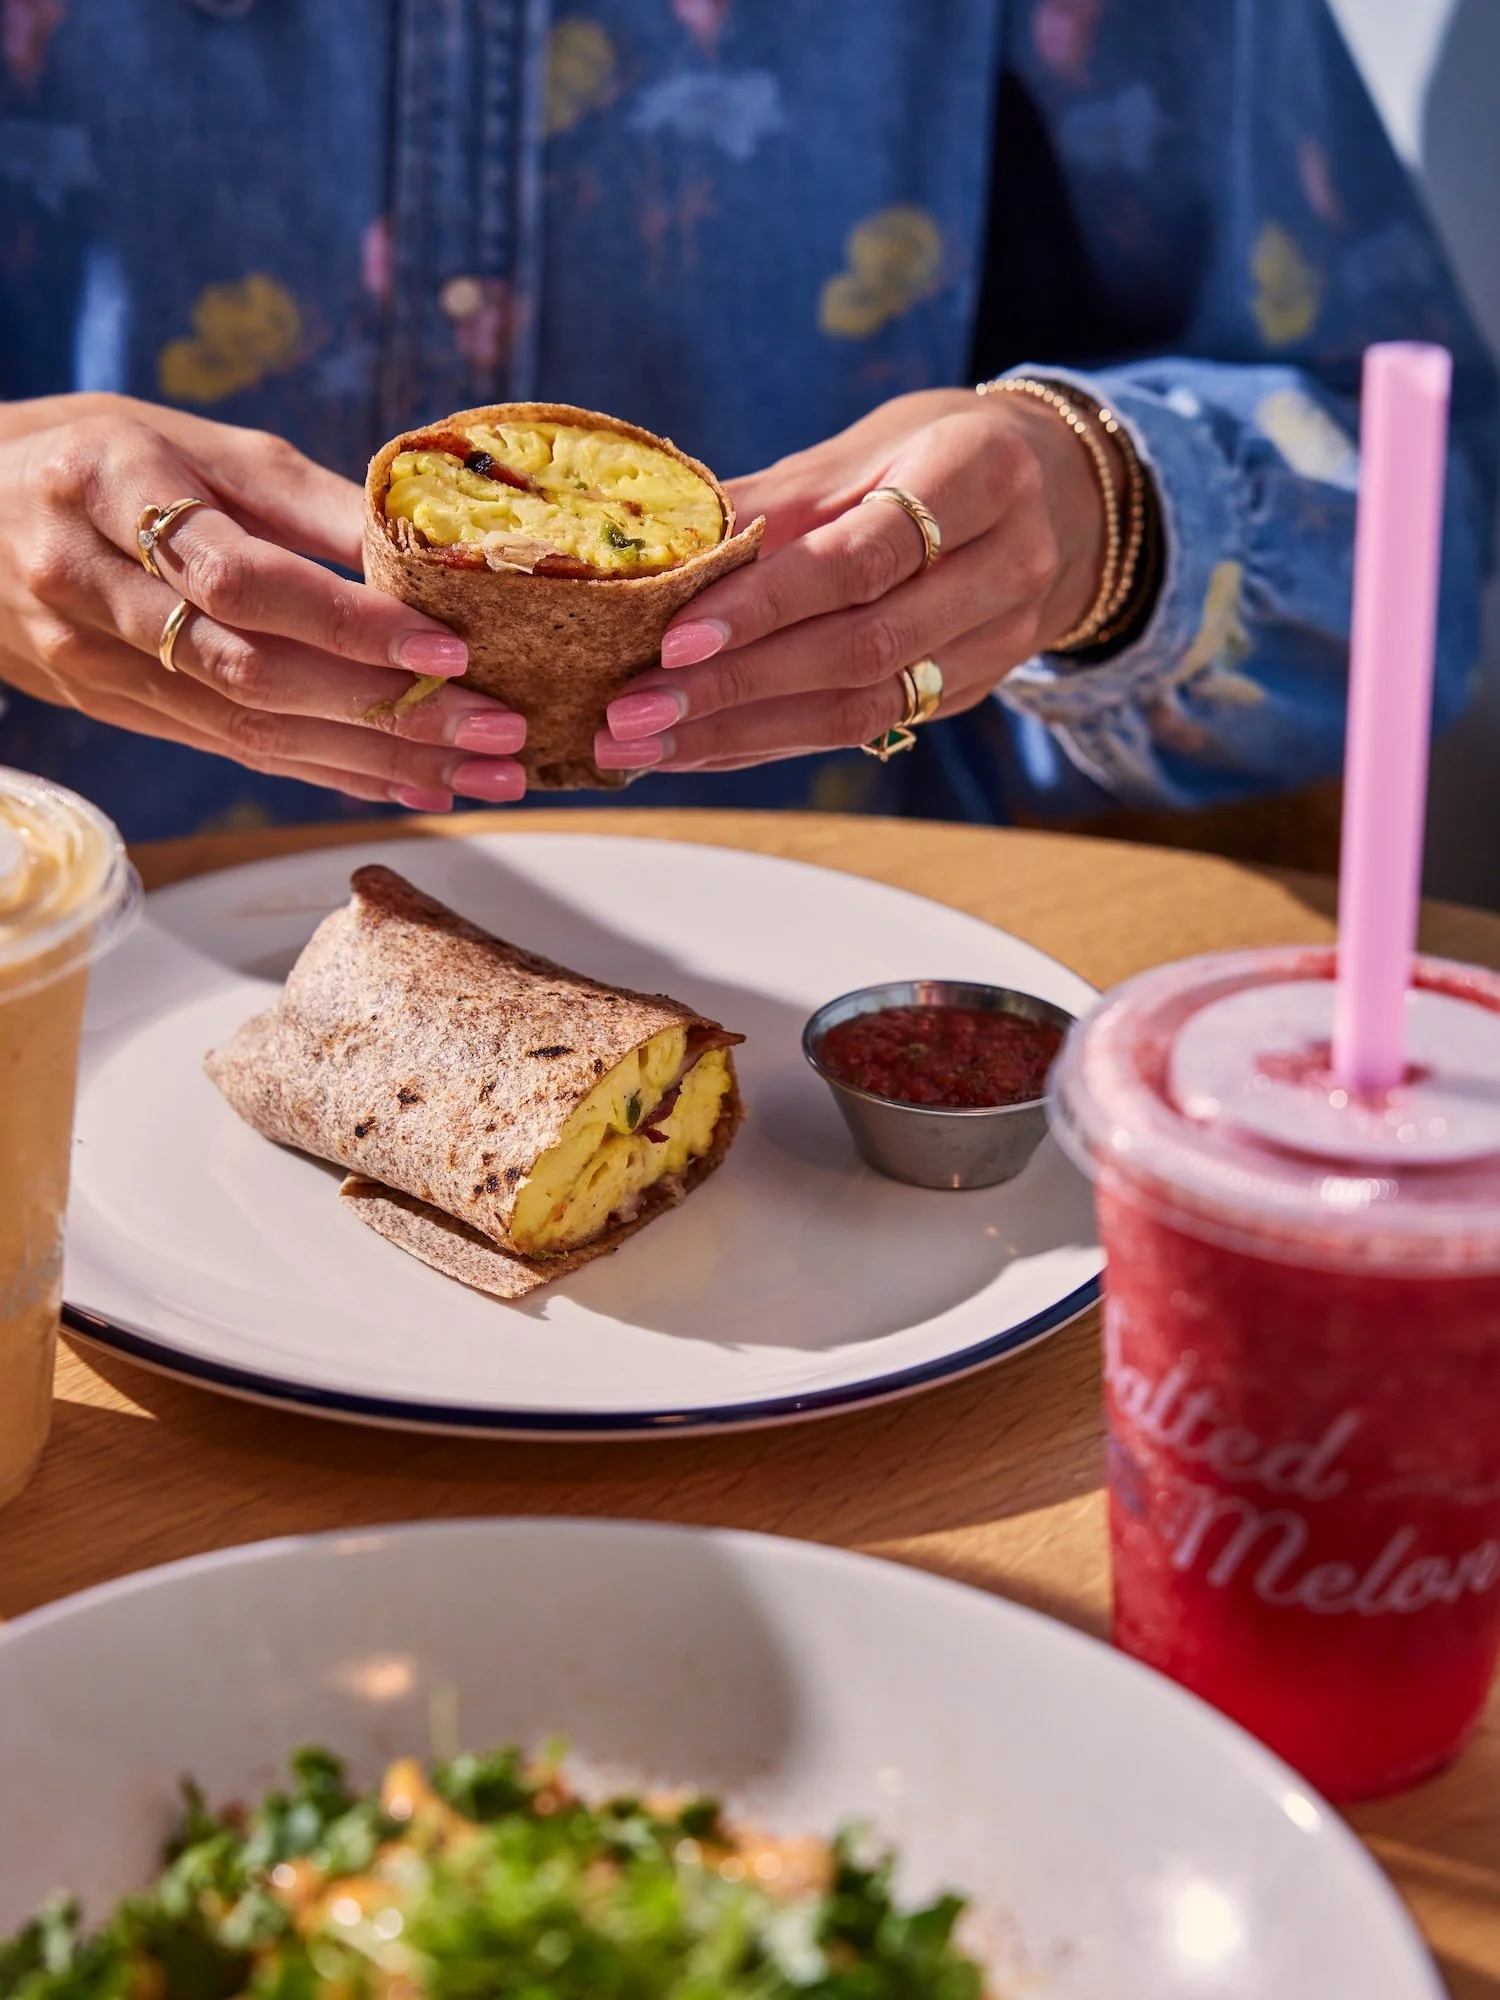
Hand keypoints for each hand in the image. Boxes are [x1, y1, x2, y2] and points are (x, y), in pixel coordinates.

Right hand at [0, 394, 527, 810]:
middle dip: (390, 712)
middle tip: (499, 731)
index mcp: (109, 491)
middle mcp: (91, 587)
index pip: (242, 578)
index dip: (348, 621)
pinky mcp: (111, 710)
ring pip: (249, 732)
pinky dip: (330, 773)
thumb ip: (310, 501)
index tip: (447, 646)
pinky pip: (235, 752)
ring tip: (482, 776)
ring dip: (378, 762)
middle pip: (255, 673)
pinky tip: (409, 786)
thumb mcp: (196, 443)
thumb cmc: (100, 459)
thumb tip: (435, 547)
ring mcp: (94, 662)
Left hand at [592, 386, 1118, 774]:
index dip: (766, 603)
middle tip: (630, 711)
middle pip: (860, 648)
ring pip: (863, 708)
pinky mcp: (971, 691)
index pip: (861, 557)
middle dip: (733, 689)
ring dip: (739, 735)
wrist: (1063, 494)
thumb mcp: (868, 446)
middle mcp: (1006, 565)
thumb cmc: (942, 453)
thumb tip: (653, 546)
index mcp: (979, 476)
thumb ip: (773, 501)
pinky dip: (770, 743)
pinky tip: (698, 749)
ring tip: (642, 745)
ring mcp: (998, 641)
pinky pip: (863, 729)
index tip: (676, 639)